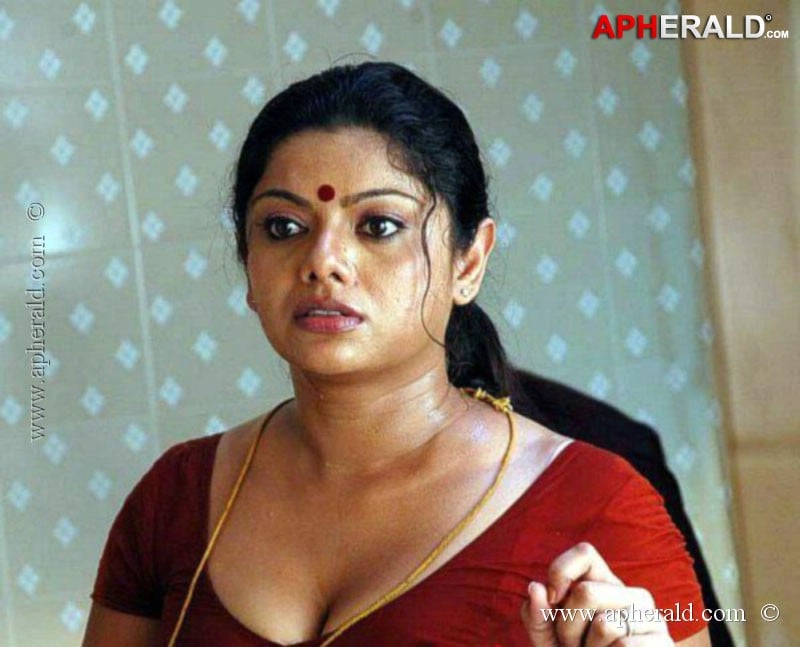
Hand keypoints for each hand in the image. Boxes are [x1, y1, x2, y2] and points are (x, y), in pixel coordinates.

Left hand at [520, 542, 672, 645]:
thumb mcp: (549, 639)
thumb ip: (537, 616)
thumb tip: (535, 588)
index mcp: (604, 584)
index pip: (585, 553)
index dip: (561, 572)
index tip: (553, 599)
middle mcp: (630, 594)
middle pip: (587, 592)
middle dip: (567, 626)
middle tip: (571, 645)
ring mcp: (651, 618)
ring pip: (605, 625)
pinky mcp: (663, 643)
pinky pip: (624, 646)